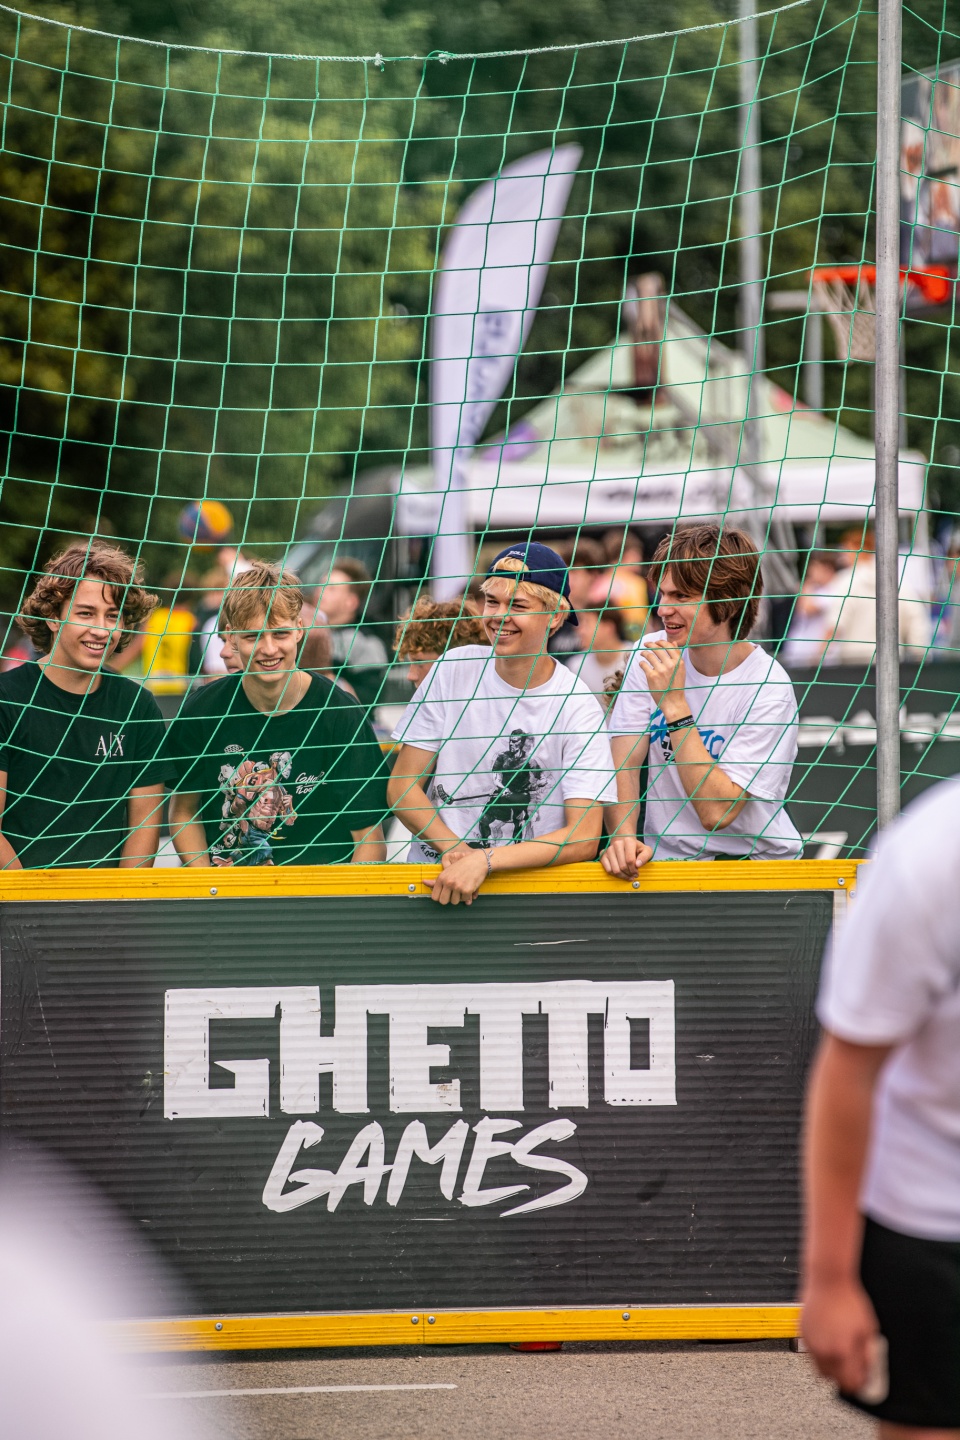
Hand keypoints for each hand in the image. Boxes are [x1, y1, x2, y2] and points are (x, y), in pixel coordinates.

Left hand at [424, 846, 490, 905]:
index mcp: (441, 877)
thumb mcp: (448, 870)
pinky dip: (468, 896)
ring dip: (459, 897)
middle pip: (443, 901)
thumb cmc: (463, 865)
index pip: (434, 897)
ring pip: (454, 902)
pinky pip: (465, 900)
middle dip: (449, 899)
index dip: (440, 896)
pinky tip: (469, 887)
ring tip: (462, 888)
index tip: (445, 893)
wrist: (478, 861)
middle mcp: (448, 882)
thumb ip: (436, 880)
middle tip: (454, 893)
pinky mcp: (467, 890)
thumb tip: (424, 882)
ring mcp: (457, 887)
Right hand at [601, 836, 653, 879]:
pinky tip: (620, 873)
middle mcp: (617, 844)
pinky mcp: (603, 854)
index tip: (636, 873)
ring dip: (622, 875)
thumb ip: (645, 857)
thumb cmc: (636, 848)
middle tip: (633, 875)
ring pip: (615, 869)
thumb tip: (638, 865)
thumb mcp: (646, 851)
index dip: (634, 870)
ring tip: (627, 875)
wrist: (625, 843)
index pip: (630, 860)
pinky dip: (615, 875)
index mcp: (628, 841)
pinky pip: (608, 869)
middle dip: (629, 873)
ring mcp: (609, 849)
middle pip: (622, 866)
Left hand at [639, 638, 686, 717]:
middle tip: (646, 644)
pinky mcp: (652, 676)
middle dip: (650, 644)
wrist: (673, 701)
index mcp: (679, 662)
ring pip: (649, 655)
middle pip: (658, 649)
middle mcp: (670, 665)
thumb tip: (673, 642)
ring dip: (644, 653)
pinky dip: (641, 663)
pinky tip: (642, 664)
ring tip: (643, 654)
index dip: (661, 642)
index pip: (668, 646)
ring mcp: (661, 670)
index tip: (656, 642)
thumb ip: (677, 656)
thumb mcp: (680, 670)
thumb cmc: (676, 685)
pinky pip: (644, 664)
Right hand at [801, 1275, 879, 1393]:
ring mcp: (810, 1341)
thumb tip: (869, 1368)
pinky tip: (831, 1338)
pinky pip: (811, 1351)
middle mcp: (823, 1350)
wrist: (828, 1279)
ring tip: (841, 1351)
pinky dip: (820, 1351)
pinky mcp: (802, 1332)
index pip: (850, 1383)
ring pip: (819, 1367)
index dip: (860, 1382)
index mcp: (841, 1352)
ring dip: (831, 1366)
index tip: (864, 1378)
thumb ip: (868, 1353)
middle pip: (832, 1379)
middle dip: (844, 1376)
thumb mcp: (868, 1329)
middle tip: (853, 1367)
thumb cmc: (849, 1300)